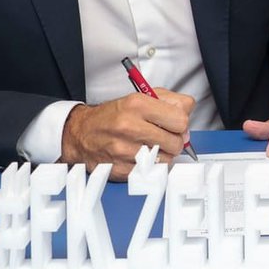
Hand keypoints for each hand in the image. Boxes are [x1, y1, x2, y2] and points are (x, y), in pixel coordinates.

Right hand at [61, 91, 194, 177]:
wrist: (81, 133)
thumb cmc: (114, 115)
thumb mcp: (142, 96)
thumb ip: (171, 101)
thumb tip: (188, 119)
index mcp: (137, 105)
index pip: (180, 120)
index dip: (180, 124)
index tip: (174, 125)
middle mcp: (130, 127)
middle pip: (176, 143)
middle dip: (173, 141)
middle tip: (163, 137)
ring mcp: (124, 150)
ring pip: (166, 160)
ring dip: (163, 155)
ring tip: (151, 146)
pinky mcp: (121, 169)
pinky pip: (152, 172)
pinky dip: (150, 167)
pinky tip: (140, 157)